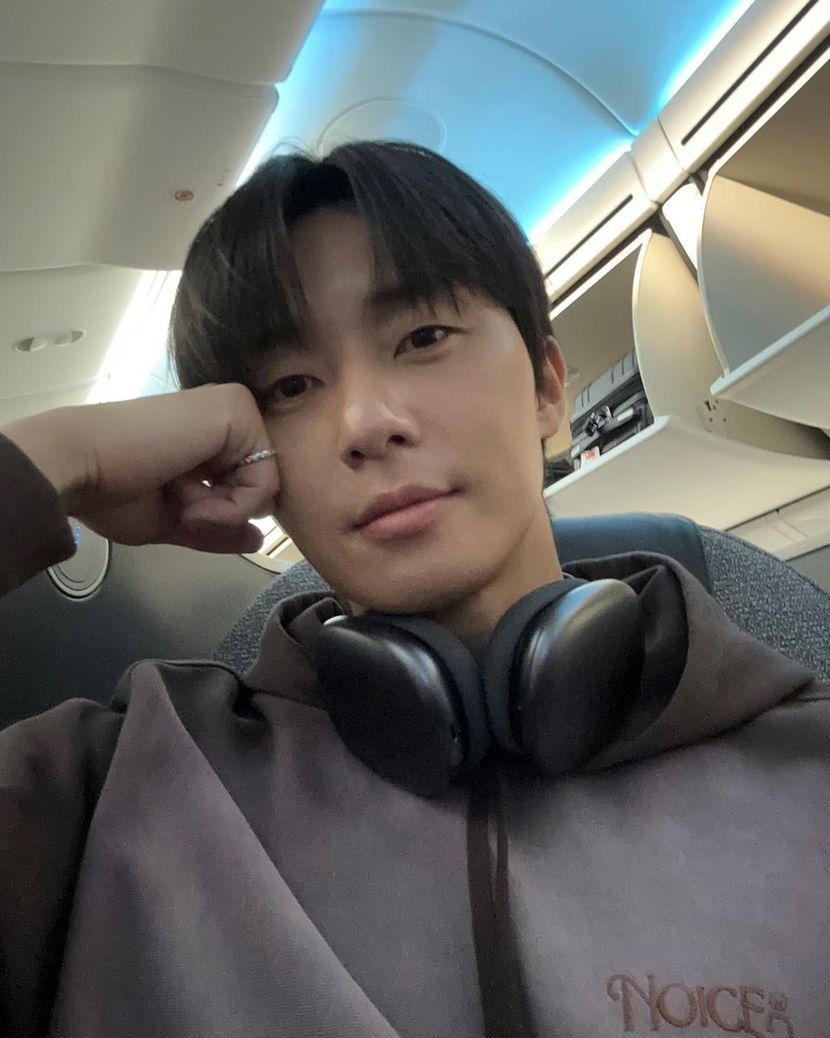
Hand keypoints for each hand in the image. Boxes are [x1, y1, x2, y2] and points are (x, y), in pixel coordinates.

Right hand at [3, 384, 279, 553]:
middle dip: (221, 513)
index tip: (179, 513)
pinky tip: (187, 495)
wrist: (78, 466)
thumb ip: (219, 527)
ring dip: (221, 510)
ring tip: (178, 496)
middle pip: (260, 486)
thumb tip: (258, 539)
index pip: (247, 487)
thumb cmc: (113, 491)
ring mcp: (235, 407)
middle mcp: (227, 413)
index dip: (218, 516)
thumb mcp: (176, 518)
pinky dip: (229, 507)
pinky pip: (265, 482)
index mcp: (211, 433)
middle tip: (178, 506)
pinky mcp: (237, 410)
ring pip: (265, 485)